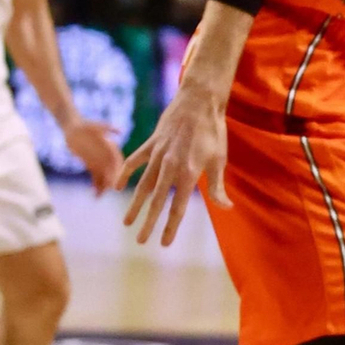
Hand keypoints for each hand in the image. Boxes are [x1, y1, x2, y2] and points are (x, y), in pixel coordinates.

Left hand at [62, 115, 124, 193]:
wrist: (71, 129)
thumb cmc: (85, 125)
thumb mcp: (95, 126)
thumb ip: (107, 128)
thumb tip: (120, 130)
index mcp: (112, 148)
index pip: (118, 161)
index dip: (119, 170)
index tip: (118, 178)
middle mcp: (108, 156)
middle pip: (112, 171)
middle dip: (112, 181)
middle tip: (110, 189)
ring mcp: (100, 162)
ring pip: (105, 177)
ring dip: (104, 187)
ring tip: (100, 196)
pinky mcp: (92, 166)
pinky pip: (96, 178)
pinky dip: (96, 186)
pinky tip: (95, 195)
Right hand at [118, 82, 229, 246]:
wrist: (199, 101)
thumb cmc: (213, 132)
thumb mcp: (219, 160)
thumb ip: (218, 187)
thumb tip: (226, 208)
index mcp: (189, 173)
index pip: (178, 207)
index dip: (171, 226)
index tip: (164, 243)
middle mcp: (171, 166)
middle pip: (157, 201)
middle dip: (149, 223)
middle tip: (141, 242)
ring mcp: (158, 154)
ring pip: (143, 185)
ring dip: (135, 206)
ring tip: (127, 223)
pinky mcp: (151, 143)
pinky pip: (135, 161)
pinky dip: (125, 173)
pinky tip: (117, 187)